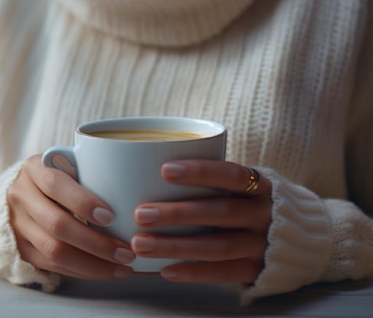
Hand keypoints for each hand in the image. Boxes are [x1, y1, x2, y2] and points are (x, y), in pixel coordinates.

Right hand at [7, 154, 134, 279]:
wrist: (19, 194)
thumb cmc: (56, 177)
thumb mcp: (66, 164)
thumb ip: (89, 172)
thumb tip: (131, 191)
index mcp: (34, 169)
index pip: (56, 185)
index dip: (83, 202)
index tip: (110, 217)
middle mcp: (21, 197)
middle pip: (57, 225)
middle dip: (96, 242)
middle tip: (126, 251)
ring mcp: (18, 226)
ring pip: (54, 251)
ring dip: (93, 264)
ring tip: (122, 266)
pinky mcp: (22, 249)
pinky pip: (53, 266)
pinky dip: (83, 271)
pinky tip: (106, 271)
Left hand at [131, 160, 271, 283]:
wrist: (304, 239)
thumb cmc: (250, 204)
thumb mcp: (243, 187)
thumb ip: (211, 181)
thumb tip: (148, 172)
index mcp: (260, 186)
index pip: (231, 174)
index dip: (199, 171)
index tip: (164, 170)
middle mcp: (264, 214)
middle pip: (219, 212)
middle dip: (177, 213)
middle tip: (141, 214)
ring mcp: (263, 244)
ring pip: (218, 246)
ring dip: (176, 245)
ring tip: (140, 244)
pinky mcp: (258, 270)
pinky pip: (223, 272)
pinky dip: (193, 272)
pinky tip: (165, 270)